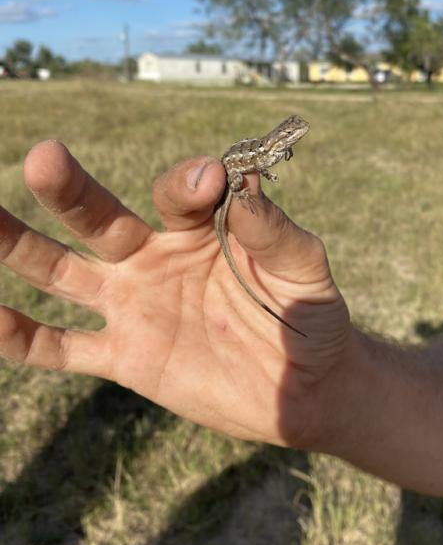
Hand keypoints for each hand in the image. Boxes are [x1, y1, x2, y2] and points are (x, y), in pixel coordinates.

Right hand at [0, 141, 350, 447]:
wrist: (305, 387)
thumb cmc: (311, 317)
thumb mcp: (304, 270)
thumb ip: (276, 233)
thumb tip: (244, 191)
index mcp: (201, 229)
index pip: (178, 194)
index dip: (187, 184)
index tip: (208, 182)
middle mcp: (156, 258)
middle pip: (100, 220)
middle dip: (72, 191)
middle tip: (44, 157)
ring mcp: (135, 306)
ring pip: (65, 272)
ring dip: (21, 248)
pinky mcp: (127, 357)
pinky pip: (66, 347)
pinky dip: (26, 338)